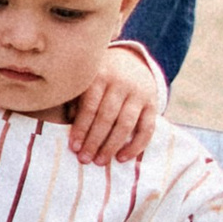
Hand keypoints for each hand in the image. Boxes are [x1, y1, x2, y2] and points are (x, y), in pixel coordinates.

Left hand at [65, 42, 160, 165]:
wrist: (133, 60)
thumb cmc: (102, 76)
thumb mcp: (88, 79)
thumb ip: (78, 99)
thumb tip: (69, 122)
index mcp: (100, 75)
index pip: (90, 106)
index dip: (81, 128)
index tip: (74, 147)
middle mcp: (121, 82)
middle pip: (107, 117)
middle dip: (94, 141)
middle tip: (85, 159)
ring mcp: (139, 93)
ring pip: (125, 124)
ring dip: (111, 146)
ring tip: (100, 161)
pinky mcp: (153, 103)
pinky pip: (147, 129)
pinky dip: (135, 146)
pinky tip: (122, 158)